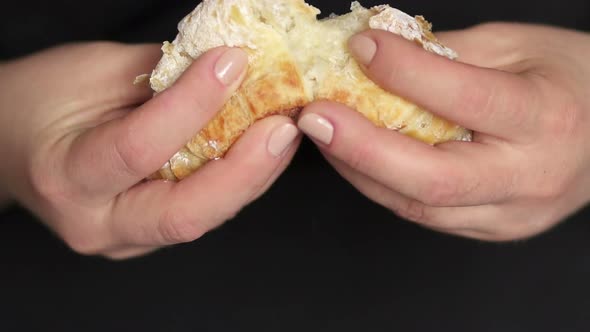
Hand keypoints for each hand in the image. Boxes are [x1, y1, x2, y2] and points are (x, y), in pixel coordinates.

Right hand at [0, 43, 299, 258]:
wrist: (12, 143)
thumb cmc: (42, 101)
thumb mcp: (91, 73)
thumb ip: (160, 75)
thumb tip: (226, 67)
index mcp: (67, 177)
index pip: (140, 148)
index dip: (193, 104)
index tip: (232, 62)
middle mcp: (97, 223)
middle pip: (185, 214)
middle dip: (244, 171)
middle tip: (282, 127)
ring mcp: (126, 238)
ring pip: (203, 217)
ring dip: (252, 176)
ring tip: (283, 133)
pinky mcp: (148, 235)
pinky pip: (202, 210)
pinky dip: (236, 180)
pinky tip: (260, 150)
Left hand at [297, 23, 589, 240]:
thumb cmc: (569, 81)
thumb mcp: (517, 47)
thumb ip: (448, 54)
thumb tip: (381, 54)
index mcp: (544, 119)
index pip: (463, 99)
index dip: (404, 72)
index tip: (360, 47)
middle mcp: (527, 178)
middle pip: (430, 179)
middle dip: (360, 147)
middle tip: (314, 117)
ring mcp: (509, 214)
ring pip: (417, 205)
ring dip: (360, 169)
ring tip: (325, 134)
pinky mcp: (492, 229)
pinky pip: (424, 214)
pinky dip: (383, 184)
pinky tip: (358, 157)